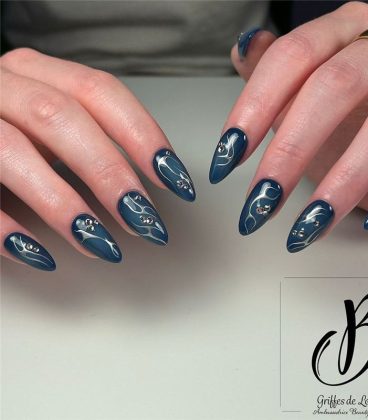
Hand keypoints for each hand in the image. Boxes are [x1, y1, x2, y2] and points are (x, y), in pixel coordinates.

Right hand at [1, 49, 194, 269]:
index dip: (143, 135)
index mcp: (39, 73)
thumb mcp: (54, 128)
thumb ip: (93, 141)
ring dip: (64, 204)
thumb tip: (152, 179)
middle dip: (109, 173)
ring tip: (103, 245)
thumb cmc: (14, 132)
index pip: (101, 92)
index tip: (174, 179)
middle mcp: (2, 85)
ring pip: (12, 149)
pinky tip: (42, 254)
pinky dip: (5, 228)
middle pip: (61, 118)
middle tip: (144, 221)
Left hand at [210, 1, 367, 251]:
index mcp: (347, 30)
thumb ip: (277, 69)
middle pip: (334, 86)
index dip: (254, 108)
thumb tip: (243, 48)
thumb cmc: (364, 100)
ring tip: (310, 225)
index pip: (291, 56)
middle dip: (290, 152)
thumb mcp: (314, 84)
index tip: (227, 158)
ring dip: (345, 181)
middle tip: (260, 203)